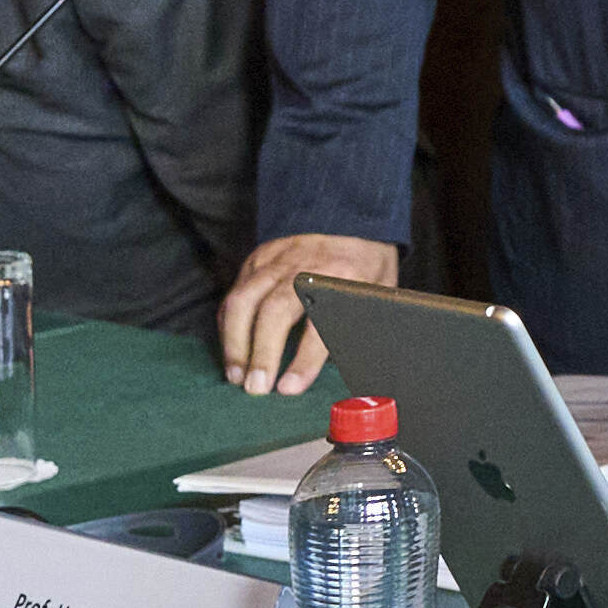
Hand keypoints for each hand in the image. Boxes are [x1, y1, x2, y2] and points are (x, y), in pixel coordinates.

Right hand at [216, 231, 401, 394]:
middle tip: (256, 388)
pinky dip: (228, 325)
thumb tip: (355, 380)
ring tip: (236, 376)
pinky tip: (233, 352)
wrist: (351, 219)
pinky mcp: (259, 257)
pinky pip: (236, 292)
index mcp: (346, 276)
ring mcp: (279, 258)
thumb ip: (361, 329)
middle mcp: (308, 264)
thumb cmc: (365, 269)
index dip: (304, 359)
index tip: (288, 388)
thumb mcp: (378, 295)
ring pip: (245, 299)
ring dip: (236, 343)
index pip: (322, 322)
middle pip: (276, 309)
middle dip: (262, 353)